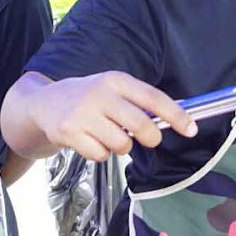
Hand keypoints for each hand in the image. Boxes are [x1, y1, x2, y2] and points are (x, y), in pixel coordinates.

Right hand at [31, 71, 195, 161]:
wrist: (44, 103)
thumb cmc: (89, 99)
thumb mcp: (112, 90)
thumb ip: (139, 103)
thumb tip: (178, 120)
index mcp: (115, 80)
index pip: (153, 98)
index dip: (176, 115)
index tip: (191, 129)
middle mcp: (99, 94)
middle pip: (140, 125)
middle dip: (151, 138)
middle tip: (149, 140)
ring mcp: (82, 114)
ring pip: (121, 144)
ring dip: (120, 146)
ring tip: (107, 135)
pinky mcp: (68, 133)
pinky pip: (100, 155)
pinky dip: (100, 154)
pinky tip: (89, 141)